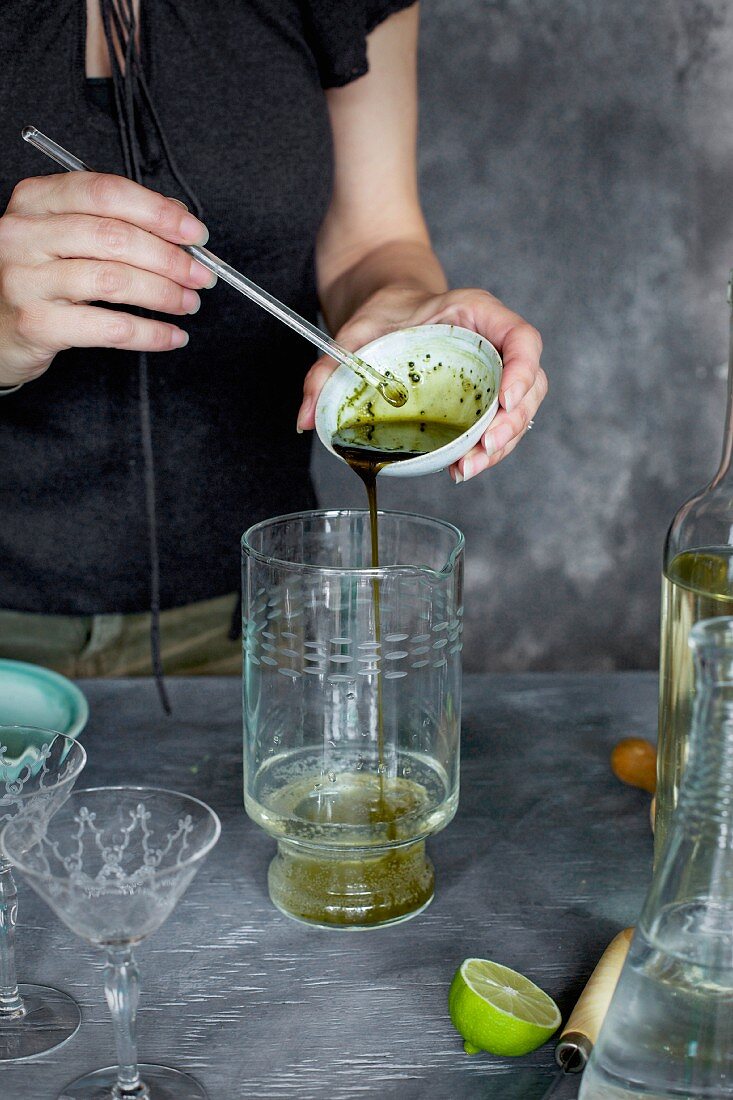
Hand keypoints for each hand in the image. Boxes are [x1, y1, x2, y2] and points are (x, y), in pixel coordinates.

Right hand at [0, 173, 214, 386]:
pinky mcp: (37, 324)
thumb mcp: (64, 235)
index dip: (158, 212)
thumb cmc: (38, 276)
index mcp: (36, 200)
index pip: (106, 193)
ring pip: (114, 281)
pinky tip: (172, 335)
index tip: (194, 233)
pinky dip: (150, 334)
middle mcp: (24, 234)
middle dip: (170, 258)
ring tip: (188, 303)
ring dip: (164, 294)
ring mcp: (26, 280)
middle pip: (114, 237)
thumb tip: (177, 220)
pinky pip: (108, 329)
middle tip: (200, 275)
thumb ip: (114, 220)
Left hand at [297, 286, 545, 480]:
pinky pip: (500, 424)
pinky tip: (460, 467)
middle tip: (482, 452)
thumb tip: (304, 420)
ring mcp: (496, 372)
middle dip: (512, 424)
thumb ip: (326, 371)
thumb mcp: (352, 335)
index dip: (523, 371)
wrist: (387, 309)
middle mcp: (495, 342)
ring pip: (521, 410)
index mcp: (476, 313)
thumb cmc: (380, 315)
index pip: (523, 338)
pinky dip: (486, 449)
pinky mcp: (485, 397)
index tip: (506, 402)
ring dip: (502, 445)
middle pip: (531, 383)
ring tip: (466, 468)